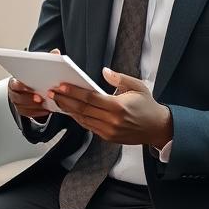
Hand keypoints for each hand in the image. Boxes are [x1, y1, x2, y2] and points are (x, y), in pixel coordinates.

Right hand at [9, 48, 61, 119]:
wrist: (29, 86)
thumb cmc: (33, 76)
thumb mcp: (37, 67)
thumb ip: (45, 60)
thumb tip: (56, 52)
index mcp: (15, 81)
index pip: (14, 84)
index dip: (20, 86)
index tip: (28, 86)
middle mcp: (14, 93)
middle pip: (18, 98)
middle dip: (29, 98)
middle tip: (40, 98)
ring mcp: (18, 103)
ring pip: (24, 107)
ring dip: (35, 107)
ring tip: (46, 104)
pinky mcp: (24, 111)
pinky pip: (30, 114)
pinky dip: (39, 112)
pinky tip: (47, 110)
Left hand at [48, 67, 172, 147]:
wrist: (156, 128)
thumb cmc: (147, 105)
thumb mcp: (137, 87)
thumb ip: (119, 78)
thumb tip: (104, 71)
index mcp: (118, 107)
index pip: (90, 98)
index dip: (74, 92)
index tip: (61, 86)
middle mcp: (112, 121)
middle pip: (82, 109)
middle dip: (65, 100)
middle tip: (52, 92)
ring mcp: (108, 131)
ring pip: (82, 119)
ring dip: (68, 110)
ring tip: (57, 100)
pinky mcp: (107, 137)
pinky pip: (88, 126)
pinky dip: (77, 118)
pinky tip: (69, 110)